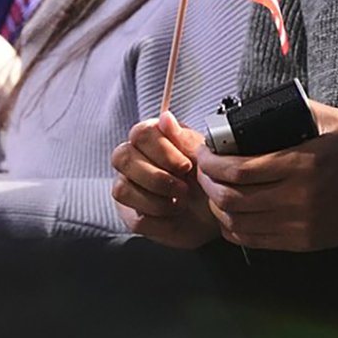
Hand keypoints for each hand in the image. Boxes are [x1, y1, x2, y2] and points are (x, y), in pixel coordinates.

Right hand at [110, 112, 219, 248]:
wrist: (215, 210)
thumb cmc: (206, 176)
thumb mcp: (202, 156)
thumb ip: (184, 138)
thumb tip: (165, 118)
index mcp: (150, 137)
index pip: (140, 134)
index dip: (162, 151)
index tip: (186, 166)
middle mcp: (132, 159)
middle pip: (122, 158)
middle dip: (157, 177)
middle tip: (183, 188)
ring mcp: (127, 186)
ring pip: (121, 189)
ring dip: (156, 200)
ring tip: (181, 203)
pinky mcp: (130, 215)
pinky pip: (134, 218)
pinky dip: (160, 220)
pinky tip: (175, 215)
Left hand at [195, 101, 337, 250]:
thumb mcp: (333, 121)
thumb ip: (298, 110)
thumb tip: (260, 106)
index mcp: (302, 163)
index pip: (240, 170)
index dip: (211, 164)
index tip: (203, 154)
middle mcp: (297, 196)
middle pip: (232, 198)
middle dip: (207, 185)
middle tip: (202, 172)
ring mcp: (299, 223)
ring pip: (239, 223)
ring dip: (217, 209)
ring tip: (213, 192)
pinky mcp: (301, 242)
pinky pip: (255, 240)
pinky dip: (234, 229)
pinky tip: (229, 216)